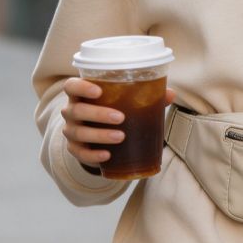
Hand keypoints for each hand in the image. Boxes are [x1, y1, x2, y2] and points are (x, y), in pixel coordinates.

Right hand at [61, 77, 175, 167]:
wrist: (98, 135)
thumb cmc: (113, 109)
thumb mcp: (125, 101)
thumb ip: (145, 95)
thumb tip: (170, 94)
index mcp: (82, 94)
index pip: (72, 86)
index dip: (81, 87)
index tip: (98, 91)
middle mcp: (72, 111)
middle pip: (76, 110)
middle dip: (98, 114)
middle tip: (120, 117)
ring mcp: (71, 131)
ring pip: (78, 133)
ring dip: (99, 135)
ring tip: (120, 137)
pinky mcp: (75, 149)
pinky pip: (80, 153)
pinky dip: (93, 155)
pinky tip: (107, 155)